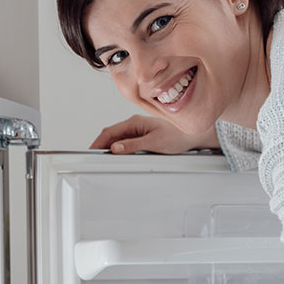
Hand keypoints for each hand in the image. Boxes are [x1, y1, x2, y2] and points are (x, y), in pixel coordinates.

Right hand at [90, 113, 219, 153]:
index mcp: (135, 122)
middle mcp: (134, 125)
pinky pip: (126, 144)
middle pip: (111, 136)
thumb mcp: (154, 143)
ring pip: (118, 141)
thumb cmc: (178, 136)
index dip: (98, 143)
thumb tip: (115, 148)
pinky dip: (120, 151)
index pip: (109, 132)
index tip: (90, 152)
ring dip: (111, 150)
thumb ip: (133, 145)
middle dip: (101, 147)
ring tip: (105, 161)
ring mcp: (138, 131)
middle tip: (94, 160)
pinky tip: (120, 159)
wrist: (193, 136)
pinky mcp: (142, 138)